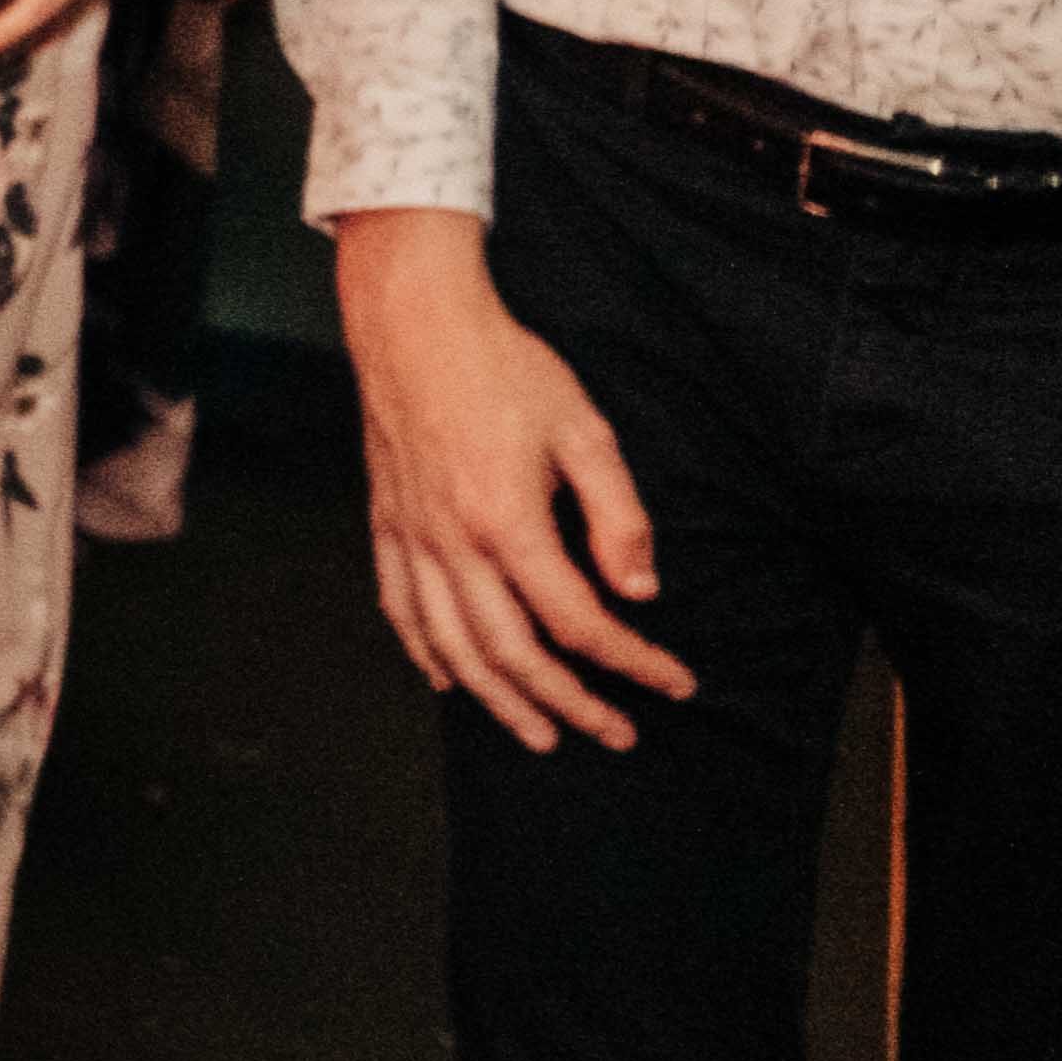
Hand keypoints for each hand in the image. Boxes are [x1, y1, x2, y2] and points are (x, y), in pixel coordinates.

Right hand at [342, 210, 693, 753]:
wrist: (415, 326)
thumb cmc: (505, 369)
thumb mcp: (586, 432)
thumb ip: (618, 518)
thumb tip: (640, 591)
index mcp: (508, 522)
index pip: (578, 621)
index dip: (632, 661)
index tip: (673, 682)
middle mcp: (454, 544)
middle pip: (512, 653)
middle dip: (570, 705)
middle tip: (615, 734)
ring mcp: (413, 540)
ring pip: (452, 649)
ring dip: (500, 701)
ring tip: (540, 734)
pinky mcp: (389, 526)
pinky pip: (401, 609)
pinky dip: (426, 655)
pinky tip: (451, 680)